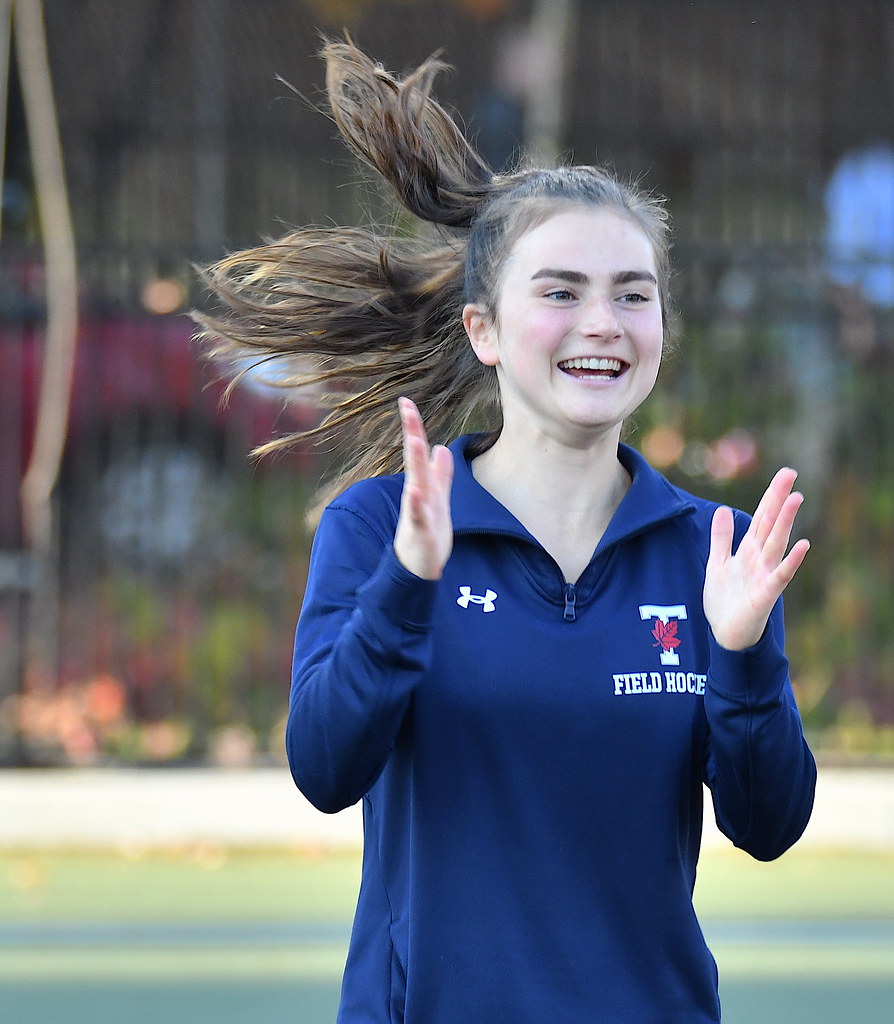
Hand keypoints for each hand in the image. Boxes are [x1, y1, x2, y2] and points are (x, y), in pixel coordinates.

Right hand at [393, 397, 453, 579]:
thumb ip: (441, 475)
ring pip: (416, 484)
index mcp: (422, 485)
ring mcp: (417, 512)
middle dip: (412, 433)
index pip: (417, 451)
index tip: (406, 401)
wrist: (420, 567)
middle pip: (414, 460)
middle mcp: (417, 494)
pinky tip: (415, 491)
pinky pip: (417, 516)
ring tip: (416, 440)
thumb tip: (443, 448)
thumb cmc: (427, 532)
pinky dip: (416, 504)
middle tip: (406, 407)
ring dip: (415, 463)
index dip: (414, 427)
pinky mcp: (419, 533)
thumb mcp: (438, 500)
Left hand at [704, 468, 809, 650]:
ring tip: (795, 498)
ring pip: (776, 543)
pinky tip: (804, 545)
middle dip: (779, 499)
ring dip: (785, 521)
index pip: (761, 517)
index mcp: (748, 550)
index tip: (784, 473)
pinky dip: (791, 561)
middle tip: (791, 473)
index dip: (771, 496)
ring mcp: (765, 575)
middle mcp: (760, 559)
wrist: (724, 634)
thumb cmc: (724, 600)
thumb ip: (721, 538)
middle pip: (771, 524)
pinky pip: (780, 575)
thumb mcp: (717, 563)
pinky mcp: (766, 594)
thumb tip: (722, 509)